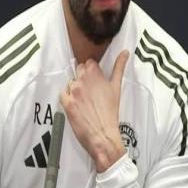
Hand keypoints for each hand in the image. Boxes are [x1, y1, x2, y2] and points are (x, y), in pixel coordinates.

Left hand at [60, 50, 128, 172]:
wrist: (103, 135)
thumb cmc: (111, 113)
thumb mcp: (116, 87)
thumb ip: (119, 67)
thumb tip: (125, 52)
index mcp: (95, 74)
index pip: (88, 63)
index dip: (92, 72)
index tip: (95, 81)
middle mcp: (83, 80)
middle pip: (78, 70)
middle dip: (83, 78)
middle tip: (90, 92)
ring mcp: (73, 91)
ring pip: (71, 82)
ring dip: (75, 89)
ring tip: (85, 101)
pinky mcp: (66, 102)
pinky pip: (62, 93)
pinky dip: (67, 97)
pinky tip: (76, 105)